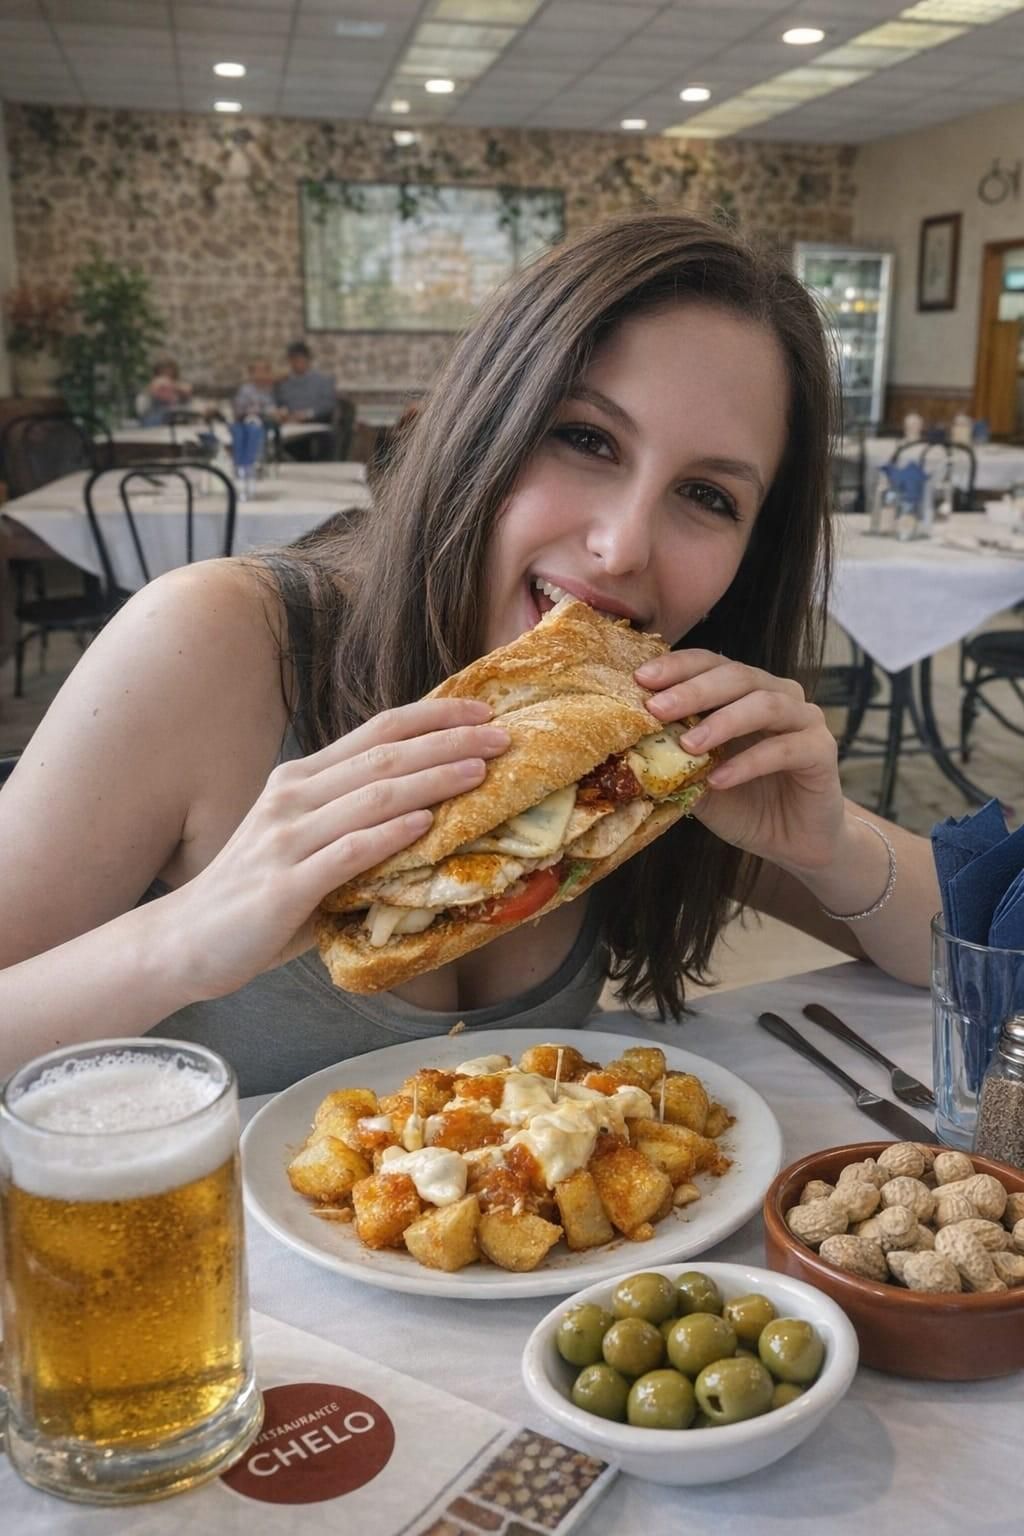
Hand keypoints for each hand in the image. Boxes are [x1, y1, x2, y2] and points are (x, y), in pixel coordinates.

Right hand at [173, 699, 509, 999]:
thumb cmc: (259, 895)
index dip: (433, 718)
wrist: (187, 940)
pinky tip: (427, 824)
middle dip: (448, 743)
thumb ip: (355, 822)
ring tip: (479, 773)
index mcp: (302, 780)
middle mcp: (293, 797)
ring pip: (371, 797)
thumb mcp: (307, 842)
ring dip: (431, 781)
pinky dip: (390, 835)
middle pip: (383, 757)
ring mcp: (286, 839)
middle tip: (502, 739)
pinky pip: (346, 852)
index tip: (483, 715)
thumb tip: (434, 813)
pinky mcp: (283, 886)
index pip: (377, 733)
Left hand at [635, 650, 843, 872]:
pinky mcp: (822, 751)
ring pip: (765, 704)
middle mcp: (777, 695)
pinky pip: (786, 749)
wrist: (792, 841)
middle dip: (693, 690)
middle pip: (736, 676)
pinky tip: (720, 780)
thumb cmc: (742, 802)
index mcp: (745, 691)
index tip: (641, 678)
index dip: (677, 666)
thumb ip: (671, 759)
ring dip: (722, 722)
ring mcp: (804, 720)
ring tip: (688, 745)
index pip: (710, 663)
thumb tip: (625, 746)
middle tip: (657, 708)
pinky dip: (749, 763)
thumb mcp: (696, 780)